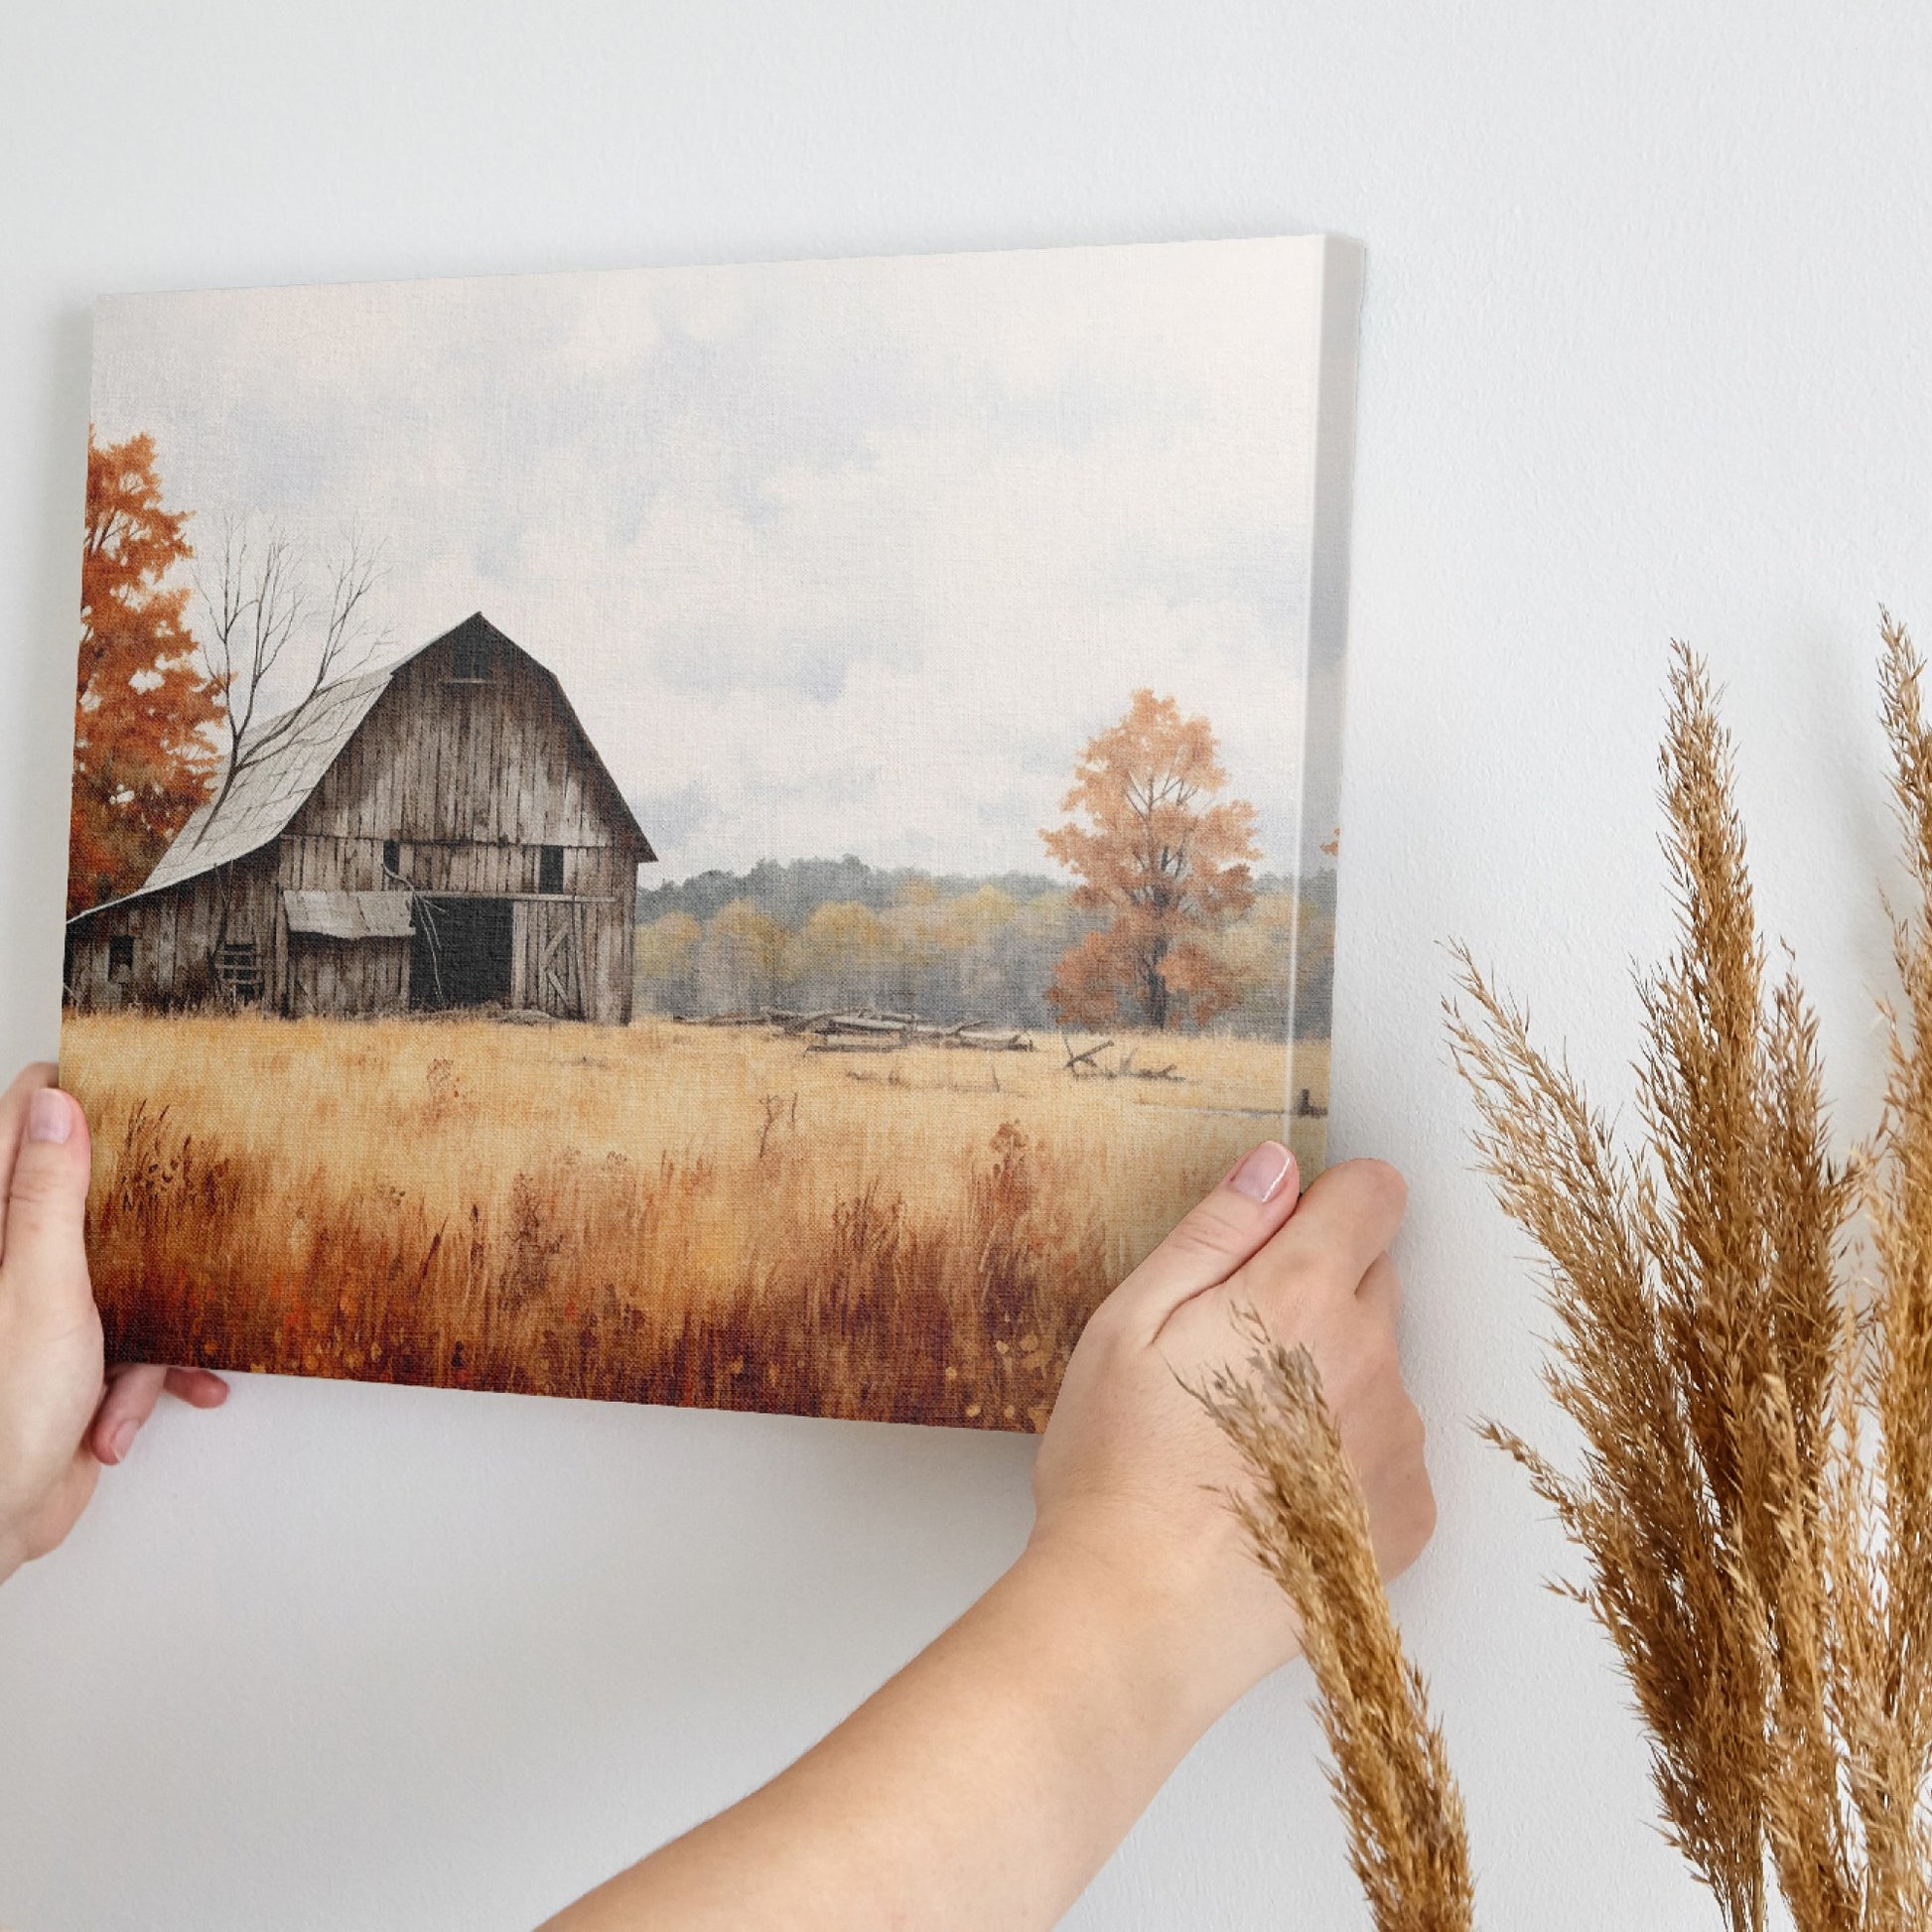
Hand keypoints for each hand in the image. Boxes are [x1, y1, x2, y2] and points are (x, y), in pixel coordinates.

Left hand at [0, 1064, 227, 1582]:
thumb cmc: (1, 1416)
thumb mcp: (40, 1289)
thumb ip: (49, 1196)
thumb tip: (57, 1106)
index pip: (20, 1123)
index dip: (72, 1096)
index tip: (130, 1079)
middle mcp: (13, 1261)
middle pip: (85, 1194)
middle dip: (142, 1213)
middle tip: (181, 1197)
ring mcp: (43, 1309)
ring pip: (125, 1271)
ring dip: (153, 1321)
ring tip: (150, 1359)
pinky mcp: (73, 1357)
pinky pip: (133, 1340)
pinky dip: (146, 1376)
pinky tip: (132, 1410)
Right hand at [1030, 1144, 1433, 1723]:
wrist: (1141, 1617)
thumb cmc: (1119, 1471)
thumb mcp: (1130, 1322)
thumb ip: (1216, 1231)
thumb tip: (1275, 1167)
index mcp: (1301, 1296)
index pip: (1374, 1195)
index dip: (1325, 1202)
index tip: (1279, 1237)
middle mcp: (1372, 1360)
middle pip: (1375, 1279)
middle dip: (1316, 1292)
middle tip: (1229, 1353)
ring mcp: (1397, 1442)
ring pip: (1378, 1368)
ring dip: (1331, 1378)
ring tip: (1241, 1437)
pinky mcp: (1407, 1515)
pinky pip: (1388, 1449)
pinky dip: (1345, 1456)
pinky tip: (1274, 1490)